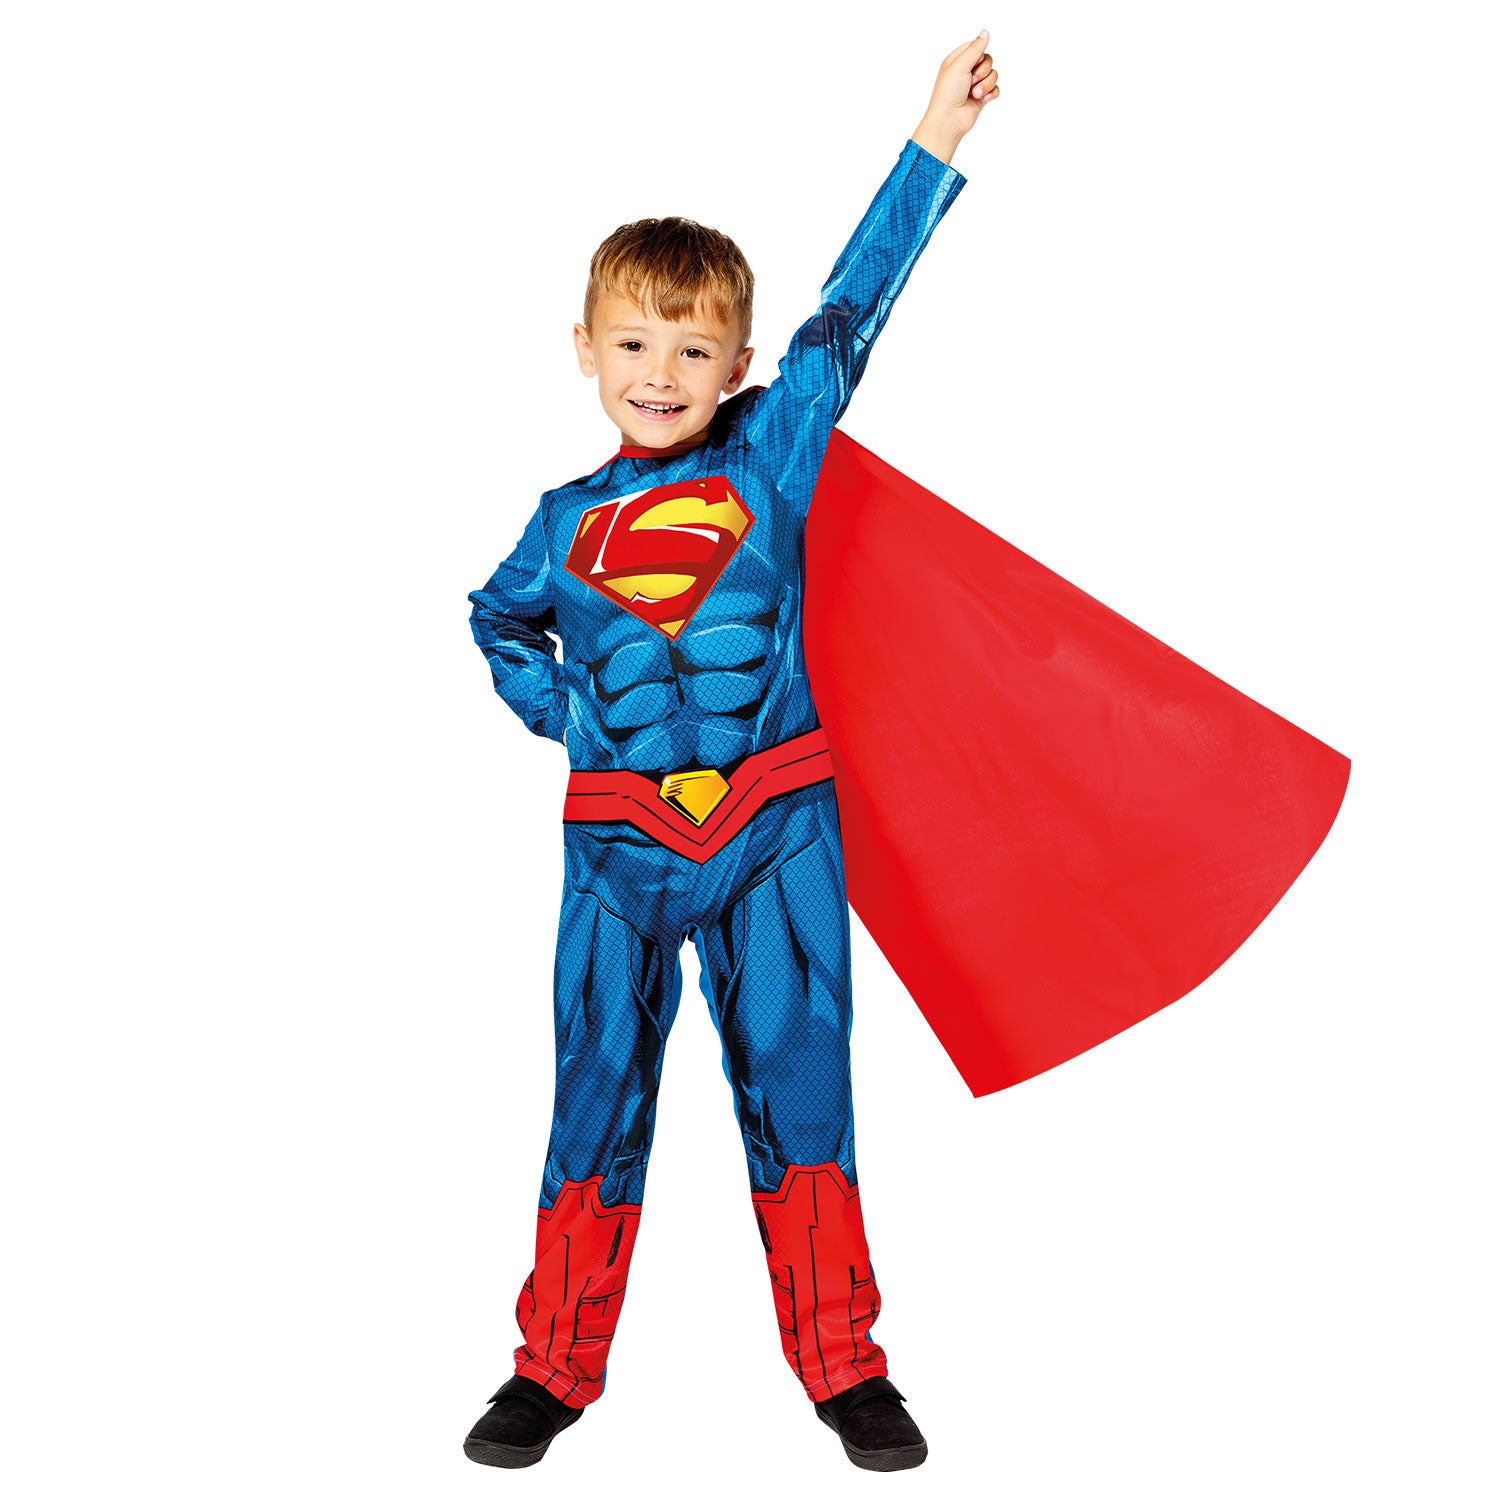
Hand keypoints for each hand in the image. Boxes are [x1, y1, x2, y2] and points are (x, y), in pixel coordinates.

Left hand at [912, 29, 998, 161]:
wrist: (949, 120)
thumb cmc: (948, 93)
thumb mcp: (960, 64)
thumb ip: (975, 48)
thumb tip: (985, 32)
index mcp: (957, 60)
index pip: (977, 47)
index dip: (979, 55)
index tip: (971, 64)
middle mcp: (966, 71)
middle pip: (988, 60)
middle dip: (983, 71)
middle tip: (971, 81)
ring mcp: (975, 84)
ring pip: (993, 74)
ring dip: (986, 84)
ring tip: (974, 94)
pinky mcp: (982, 97)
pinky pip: (996, 88)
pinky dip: (991, 93)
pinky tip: (982, 99)